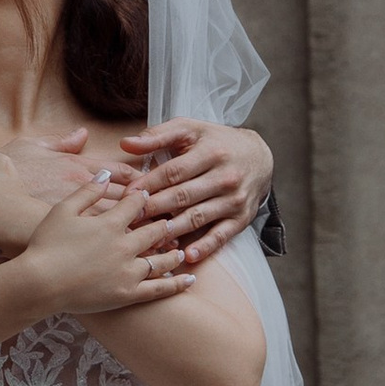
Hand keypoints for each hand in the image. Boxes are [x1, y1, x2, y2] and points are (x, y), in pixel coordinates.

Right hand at [15, 170, 197, 316]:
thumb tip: (106, 173)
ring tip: (180, 250)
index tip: (149, 195)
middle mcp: (125, 246)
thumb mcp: (62, 210)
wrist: (39, 283)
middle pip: (154, 231)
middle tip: (172, 221)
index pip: (136, 204)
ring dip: (173, 253)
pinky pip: (158, 289)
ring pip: (161, 260)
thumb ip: (87, 191)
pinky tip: (189, 281)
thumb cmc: (45, 245)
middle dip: (164, 224)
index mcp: (110, 223)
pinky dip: (176, 284)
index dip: (144, 198)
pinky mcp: (127, 294)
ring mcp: (128, 271)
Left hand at [116, 118, 272, 268]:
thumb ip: (157, 136)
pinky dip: (205, 247)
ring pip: (198, 217)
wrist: (259, 156)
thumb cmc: (215, 142)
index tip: (127, 195)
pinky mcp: (242, 218)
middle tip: (130, 220)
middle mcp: (225, 176)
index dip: (149, 184)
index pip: (174, 171)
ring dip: (173, 230)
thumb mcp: (190, 129)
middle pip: (183, 196)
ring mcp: (235, 199)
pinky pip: (222, 235)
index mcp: (210, 152)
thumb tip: (125, 143)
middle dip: (154, 209)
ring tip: (148, 240)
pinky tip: (187, 256)